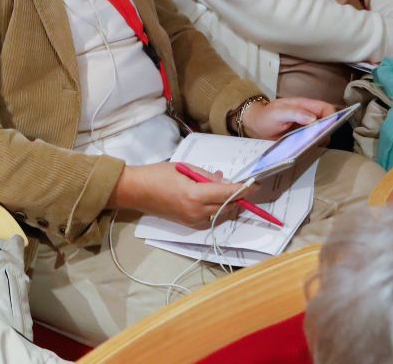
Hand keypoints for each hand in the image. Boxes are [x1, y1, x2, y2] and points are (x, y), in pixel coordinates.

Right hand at [109, 162, 245, 229]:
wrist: (137, 191)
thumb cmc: (158, 174)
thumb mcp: (185, 168)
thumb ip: (207, 176)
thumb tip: (225, 181)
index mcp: (195, 194)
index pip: (227, 193)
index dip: (243, 189)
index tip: (256, 184)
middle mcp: (197, 211)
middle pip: (228, 206)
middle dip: (238, 197)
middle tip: (244, 186)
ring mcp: (193, 220)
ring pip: (221, 213)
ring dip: (228, 203)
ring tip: (227, 189)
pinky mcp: (189, 224)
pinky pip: (211, 217)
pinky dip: (217, 208)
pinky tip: (215, 198)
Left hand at [242, 96, 333, 139]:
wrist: (255, 126)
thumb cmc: (266, 116)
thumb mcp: (278, 112)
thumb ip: (295, 112)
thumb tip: (313, 118)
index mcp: (305, 106)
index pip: (326, 108)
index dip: (332, 117)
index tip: (329, 128)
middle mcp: (309, 117)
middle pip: (328, 123)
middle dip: (327, 131)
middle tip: (317, 140)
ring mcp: (307, 129)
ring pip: (322, 134)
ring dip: (320, 141)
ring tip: (309, 146)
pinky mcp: (303, 139)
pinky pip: (314, 143)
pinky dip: (313, 147)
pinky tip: (306, 150)